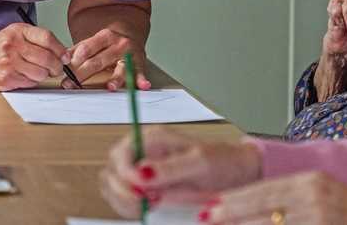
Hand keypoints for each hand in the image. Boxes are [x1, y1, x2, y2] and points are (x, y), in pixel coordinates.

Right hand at [0, 22, 66, 90]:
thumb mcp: (13, 34)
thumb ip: (34, 39)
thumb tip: (62, 52)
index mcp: (17, 31)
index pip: (47, 38)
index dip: (60, 49)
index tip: (65, 56)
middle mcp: (13, 45)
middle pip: (47, 58)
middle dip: (56, 66)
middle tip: (56, 69)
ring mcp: (9, 63)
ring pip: (41, 73)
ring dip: (44, 75)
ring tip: (37, 72)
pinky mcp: (6, 79)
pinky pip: (30, 83)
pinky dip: (32, 81)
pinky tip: (25, 76)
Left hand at [65, 28, 148, 90]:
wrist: (131, 34)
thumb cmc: (109, 43)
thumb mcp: (93, 41)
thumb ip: (78, 50)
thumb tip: (62, 59)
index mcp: (105, 36)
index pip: (87, 49)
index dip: (75, 61)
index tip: (65, 71)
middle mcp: (118, 44)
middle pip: (98, 61)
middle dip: (83, 74)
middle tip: (71, 84)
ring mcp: (130, 54)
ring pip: (120, 68)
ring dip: (116, 79)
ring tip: (111, 87)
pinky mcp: (140, 64)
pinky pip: (140, 73)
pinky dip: (141, 80)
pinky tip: (142, 85)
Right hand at [100, 126, 262, 217]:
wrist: (235, 174)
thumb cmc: (220, 162)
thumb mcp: (200, 163)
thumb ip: (170, 168)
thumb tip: (141, 174)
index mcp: (152, 138)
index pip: (120, 154)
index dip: (124, 174)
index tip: (141, 191)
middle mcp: (142, 152)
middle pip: (111, 171)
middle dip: (122, 191)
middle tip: (146, 203)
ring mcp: (141, 170)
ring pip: (111, 185)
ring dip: (123, 201)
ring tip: (149, 206)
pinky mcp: (144, 187)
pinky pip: (122, 198)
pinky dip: (128, 207)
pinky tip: (146, 209)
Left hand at [202, 172, 346, 224]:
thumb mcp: (321, 195)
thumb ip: (291, 198)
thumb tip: (256, 207)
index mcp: (311, 181)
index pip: (263, 189)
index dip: (235, 199)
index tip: (211, 205)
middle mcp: (314, 197)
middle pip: (262, 207)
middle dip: (231, 215)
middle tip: (207, 217)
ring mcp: (320, 217)